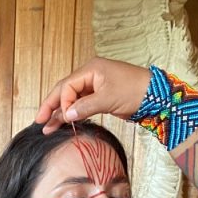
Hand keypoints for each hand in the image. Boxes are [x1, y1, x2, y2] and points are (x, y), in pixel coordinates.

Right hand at [35, 58, 150, 132]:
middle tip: (40, 122)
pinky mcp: (100, 97)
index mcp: (91, 69)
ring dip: (61, 113)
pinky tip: (64, 124)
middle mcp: (90, 75)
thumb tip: (66, 115)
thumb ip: (85, 107)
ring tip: (48, 128)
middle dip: (52, 107)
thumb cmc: (135, 91)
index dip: (61, 102)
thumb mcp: (109, 99)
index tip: (61, 118)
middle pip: (65, 91)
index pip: (67, 85)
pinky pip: (81, 105)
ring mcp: (95, 86)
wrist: (157, 96)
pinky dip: (73, 115)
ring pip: (71, 100)